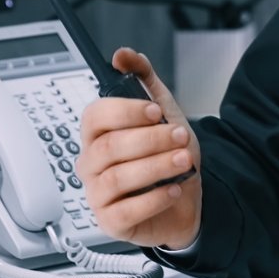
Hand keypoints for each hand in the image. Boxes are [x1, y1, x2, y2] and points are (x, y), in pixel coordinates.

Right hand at [75, 48, 202, 250]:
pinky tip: (174, 189)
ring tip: (183, 160)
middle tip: (180, 136)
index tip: (155, 111)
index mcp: (97, 134)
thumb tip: (123, 54)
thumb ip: (143, 78)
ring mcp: (98, 195)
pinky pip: (127, 210)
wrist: (187, 195)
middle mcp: (91, 164)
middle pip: (110, 147)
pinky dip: (155, 198)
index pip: (95, 117)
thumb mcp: (162, 111)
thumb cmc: (166, 155)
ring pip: (118, 178)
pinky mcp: (111, 223)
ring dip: (156, 166)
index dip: (125, 112)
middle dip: (151, 139)